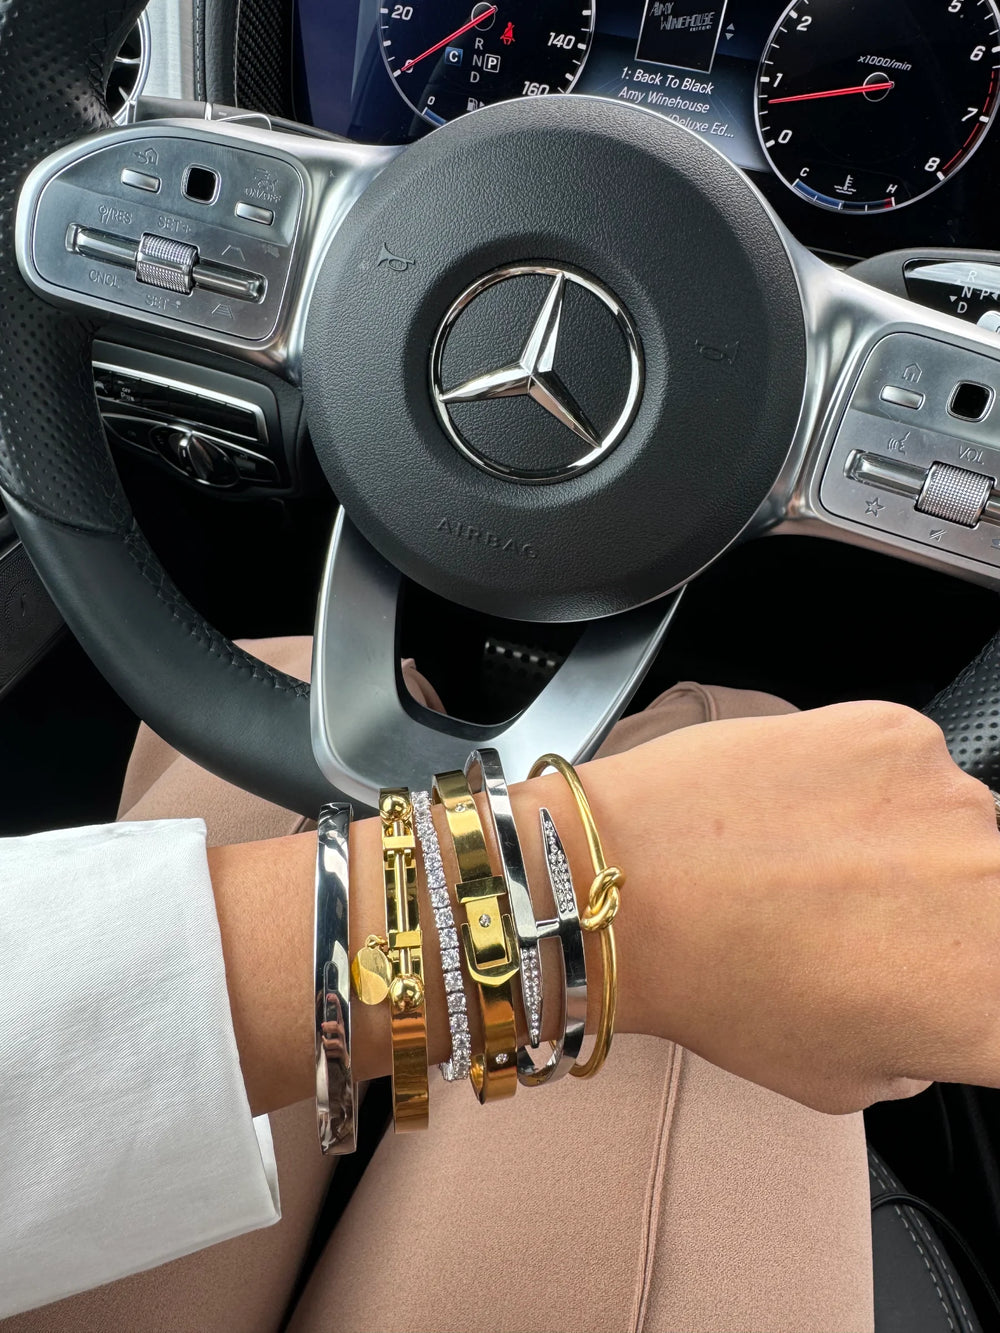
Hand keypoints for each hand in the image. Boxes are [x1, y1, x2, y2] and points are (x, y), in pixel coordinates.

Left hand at [573, 702, 999, 1113]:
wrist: (626, 886)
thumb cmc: (717, 987)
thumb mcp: (843, 1078)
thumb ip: (922, 1047)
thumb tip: (931, 1009)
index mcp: (994, 999)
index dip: (959, 980)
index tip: (928, 972)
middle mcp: (999, 894)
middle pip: (992, 897)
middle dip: (946, 913)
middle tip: (866, 919)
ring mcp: (957, 803)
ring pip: (957, 826)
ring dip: (911, 843)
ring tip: (818, 861)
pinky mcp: (901, 734)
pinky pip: (909, 764)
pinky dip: (868, 783)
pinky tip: (801, 811)